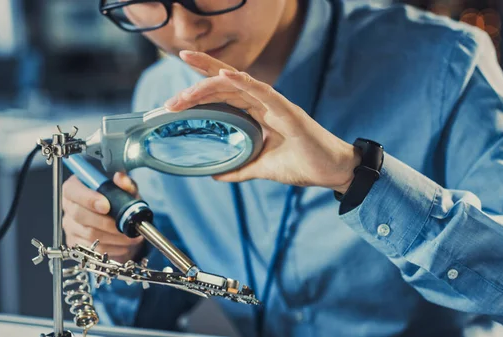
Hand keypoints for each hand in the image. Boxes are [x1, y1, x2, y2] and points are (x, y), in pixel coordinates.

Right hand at [62, 173, 143, 262]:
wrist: (118, 221)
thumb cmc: (117, 201)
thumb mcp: (125, 189)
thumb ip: (125, 183)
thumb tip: (121, 178)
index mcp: (75, 188)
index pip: (72, 191)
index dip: (88, 199)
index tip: (106, 206)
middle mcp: (69, 206)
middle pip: (80, 215)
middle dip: (106, 222)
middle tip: (125, 225)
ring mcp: (70, 226)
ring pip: (88, 234)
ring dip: (113, 237)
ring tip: (131, 236)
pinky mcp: (75, 243)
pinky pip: (92, 249)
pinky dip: (112, 248)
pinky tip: (124, 245)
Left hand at [165, 51, 359, 192]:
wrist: (333, 171)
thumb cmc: (304, 164)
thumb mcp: (262, 168)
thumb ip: (239, 168)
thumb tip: (215, 174)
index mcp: (257, 113)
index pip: (223, 95)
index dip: (198, 90)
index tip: (173, 98)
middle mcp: (264, 103)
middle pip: (223, 86)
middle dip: (194, 89)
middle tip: (169, 104)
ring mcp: (276, 104)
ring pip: (237, 84)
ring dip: (209, 84)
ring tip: (185, 94)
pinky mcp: (288, 111)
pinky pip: (263, 91)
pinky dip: (243, 82)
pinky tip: (224, 76)